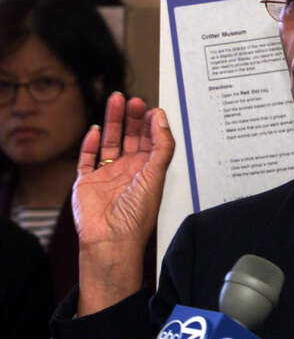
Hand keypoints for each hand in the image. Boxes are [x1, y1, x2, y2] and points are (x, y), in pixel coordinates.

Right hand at [73, 93, 174, 314]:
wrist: (111, 238)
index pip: (151, 142)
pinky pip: (86, 159)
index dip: (152, 125)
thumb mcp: (156, 174)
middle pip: (131, 138)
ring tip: (116, 101)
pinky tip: (95, 130)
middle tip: (134, 100)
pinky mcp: (86, 182)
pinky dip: (89, 144)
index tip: (153, 108)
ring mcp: (107, 176)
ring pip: (109, 142)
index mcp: (148, 171)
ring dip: (113, 122)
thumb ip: (161, 146)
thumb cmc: (137, 214)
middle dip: (133, 118)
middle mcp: (128, 171)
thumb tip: (162, 118)